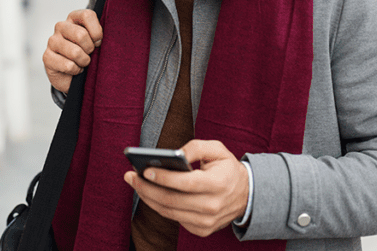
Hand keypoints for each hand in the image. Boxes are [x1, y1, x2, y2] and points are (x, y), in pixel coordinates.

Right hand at [42, 9, 102, 92]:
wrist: (73, 75)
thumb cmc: (87, 53)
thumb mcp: (96, 41)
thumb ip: (99, 35)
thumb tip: (101, 39)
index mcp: (74, 18)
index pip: (87, 15)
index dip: (97, 32)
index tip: (98, 41)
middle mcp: (61, 26)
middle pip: (81, 35)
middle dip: (90, 49)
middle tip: (89, 53)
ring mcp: (52, 41)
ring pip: (75, 52)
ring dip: (84, 61)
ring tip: (82, 62)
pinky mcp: (47, 57)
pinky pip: (68, 65)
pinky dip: (76, 70)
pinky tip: (74, 69)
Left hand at [124, 140, 248, 236]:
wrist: (246, 195)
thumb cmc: (227, 168)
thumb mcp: (217, 150)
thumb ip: (195, 147)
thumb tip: (174, 153)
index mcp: (219, 184)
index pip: (186, 183)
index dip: (164, 178)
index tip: (144, 170)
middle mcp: (213, 206)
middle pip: (172, 200)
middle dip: (147, 188)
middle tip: (130, 176)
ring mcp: (207, 222)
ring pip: (169, 211)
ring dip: (148, 197)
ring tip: (134, 183)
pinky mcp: (201, 229)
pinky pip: (173, 218)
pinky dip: (159, 205)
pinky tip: (149, 193)